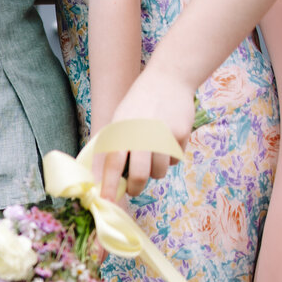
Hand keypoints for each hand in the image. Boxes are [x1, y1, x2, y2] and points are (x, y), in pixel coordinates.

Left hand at [97, 66, 194, 199]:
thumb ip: (111, 146)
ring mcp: (163, 135)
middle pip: (139, 175)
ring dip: (155, 172)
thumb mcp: (119, 120)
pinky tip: (166, 141)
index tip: (107, 202)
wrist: (168, 79)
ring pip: (159, 172)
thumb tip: (99, 176)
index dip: (108, 185)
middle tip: (132, 189)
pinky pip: (174, 160)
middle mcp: (142, 133)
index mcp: (122, 130)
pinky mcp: (181, 134)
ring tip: (152, 156)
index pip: (112, 163)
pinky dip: (169, 157)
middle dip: (134, 188)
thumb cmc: (138, 104)